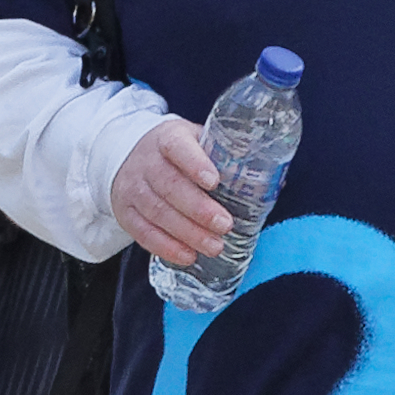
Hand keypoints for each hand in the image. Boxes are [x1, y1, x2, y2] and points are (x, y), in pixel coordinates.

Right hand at [108, 116, 230, 266]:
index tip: (214, 181)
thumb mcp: (196, 140)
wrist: (128, 155)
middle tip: (225, 224)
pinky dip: (166, 247)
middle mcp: (146, 162)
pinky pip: (143, 232)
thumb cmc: (176, 152)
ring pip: (157, 212)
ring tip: (214, 246)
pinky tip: (188, 256)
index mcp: (167, 138)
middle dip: (198, 209)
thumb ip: (223, 155)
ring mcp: (132, 188)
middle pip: (169, 186)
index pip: (177, 147)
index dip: (194, 164)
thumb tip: (269, 178)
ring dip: (187, 233)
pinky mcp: (125, 212)